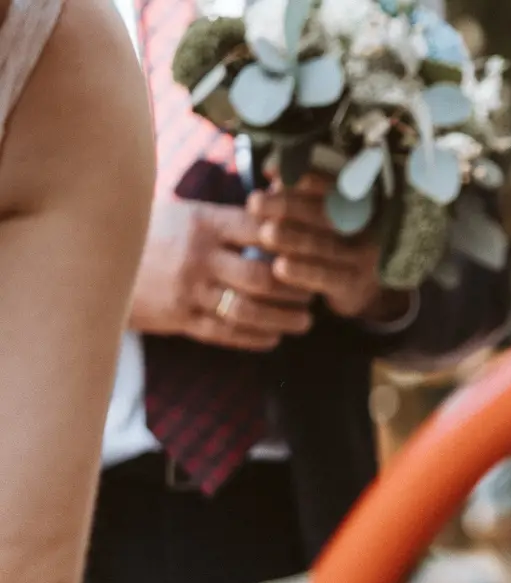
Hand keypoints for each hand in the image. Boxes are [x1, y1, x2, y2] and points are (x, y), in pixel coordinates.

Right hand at [130, 197, 314, 351]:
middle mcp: (198, 257)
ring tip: (303, 321)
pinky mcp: (180, 318)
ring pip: (247, 310)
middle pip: (261, 277)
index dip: (292, 244)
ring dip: (283, 319)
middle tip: (314, 294)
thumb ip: (228, 222)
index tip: (313, 253)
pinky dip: (255, 337)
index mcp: (203, 223)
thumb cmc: (152, 235)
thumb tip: (278, 217)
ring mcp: (189, 290)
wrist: (96, 260)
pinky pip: (225, 333)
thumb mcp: (185, 216)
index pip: (260, 231)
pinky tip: (274, 337)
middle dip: (295, 290)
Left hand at [248, 176, 410, 323]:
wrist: (356, 286)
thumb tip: (273, 172)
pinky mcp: (354, 286)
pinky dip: (304, 272)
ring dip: (293, 238)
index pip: (330, 184)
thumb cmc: (327, 242)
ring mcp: (362, 258)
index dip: (300, 176)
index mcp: (355, 203)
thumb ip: (297, 195)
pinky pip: (328, 277)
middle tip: (254, 202)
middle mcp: (364, 228)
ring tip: (265, 233)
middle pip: (325, 213)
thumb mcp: (314, 216)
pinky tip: (279, 267)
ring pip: (325, 245)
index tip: (269, 171)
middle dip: (288, 205)